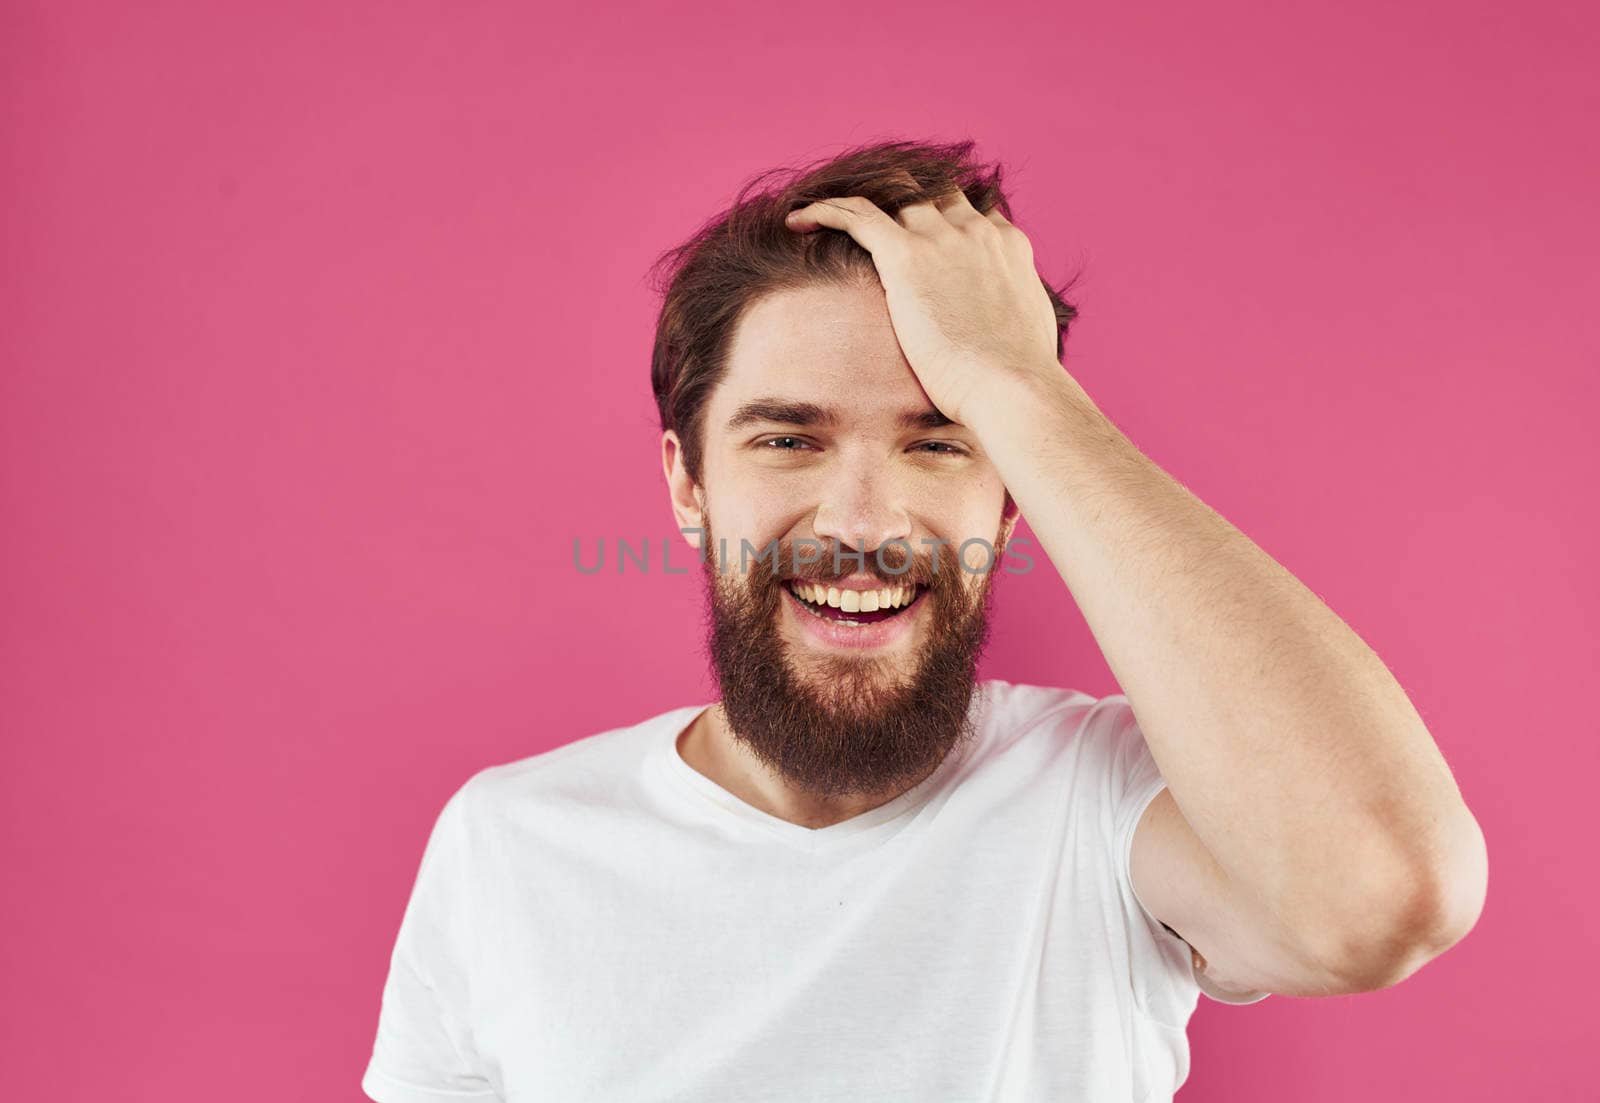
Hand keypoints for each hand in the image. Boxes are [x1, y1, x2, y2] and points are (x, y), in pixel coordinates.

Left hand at [783, 183, 1063, 427]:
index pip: (971, 212)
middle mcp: (976, 230)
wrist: (1012, 384)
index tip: (918, 234)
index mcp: (1007, 247)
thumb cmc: (1019, 380)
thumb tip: (1001, 344)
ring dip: (859, 199)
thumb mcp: (1027, 336)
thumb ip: (1010, 320)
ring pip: (893, 194)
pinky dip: (825, 210)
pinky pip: (856, 215)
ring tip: (822, 213)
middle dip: (901, 199)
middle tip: (867, 219)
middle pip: (932, 193)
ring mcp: (942, 238)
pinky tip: (798, 220)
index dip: (943, 217)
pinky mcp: (907, 254)